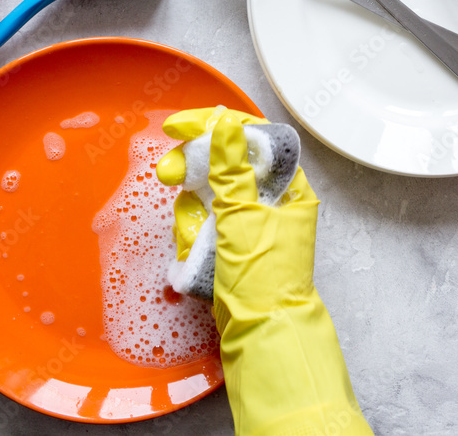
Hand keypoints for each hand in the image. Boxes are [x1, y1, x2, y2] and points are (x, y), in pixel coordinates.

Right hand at [159, 108, 371, 435]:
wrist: (261, 331)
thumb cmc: (263, 277)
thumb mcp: (243, 215)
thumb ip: (231, 168)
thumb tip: (226, 125)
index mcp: (288, 187)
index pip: (252, 139)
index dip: (215, 127)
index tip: (181, 126)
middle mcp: (271, 200)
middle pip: (225, 164)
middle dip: (194, 170)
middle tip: (169, 173)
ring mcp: (250, 222)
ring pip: (209, 194)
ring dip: (193, 209)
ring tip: (192, 232)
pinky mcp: (230, 243)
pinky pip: (204, 222)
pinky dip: (194, 231)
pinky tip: (192, 249)